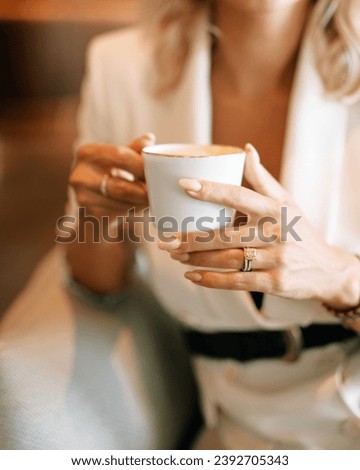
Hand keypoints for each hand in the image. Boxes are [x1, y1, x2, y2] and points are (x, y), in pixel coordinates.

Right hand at [69, 133, 154, 217]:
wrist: (92, 198)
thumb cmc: (109, 171)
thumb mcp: (118, 155)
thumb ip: (133, 148)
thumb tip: (149, 139)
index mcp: (87, 153)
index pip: (120, 155)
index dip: (141, 164)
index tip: (158, 169)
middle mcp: (80, 176)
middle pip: (121, 187)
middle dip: (144, 189)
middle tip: (159, 189)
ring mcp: (84, 197)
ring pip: (123, 203)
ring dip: (142, 202)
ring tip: (152, 196)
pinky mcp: (91, 213)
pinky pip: (121, 213)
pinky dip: (135, 209)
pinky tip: (140, 205)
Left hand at [159, 144, 359, 308]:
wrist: (327, 269)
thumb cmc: (300, 231)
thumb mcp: (286, 202)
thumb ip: (262, 178)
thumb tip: (244, 149)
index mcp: (275, 209)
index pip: (238, 195)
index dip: (211, 190)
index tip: (184, 185)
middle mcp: (276, 232)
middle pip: (225, 235)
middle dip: (191, 238)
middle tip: (165, 239)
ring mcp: (276, 259)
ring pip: (227, 259)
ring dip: (196, 258)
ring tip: (174, 254)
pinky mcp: (275, 283)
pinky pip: (237, 282)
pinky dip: (212, 280)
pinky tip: (192, 276)